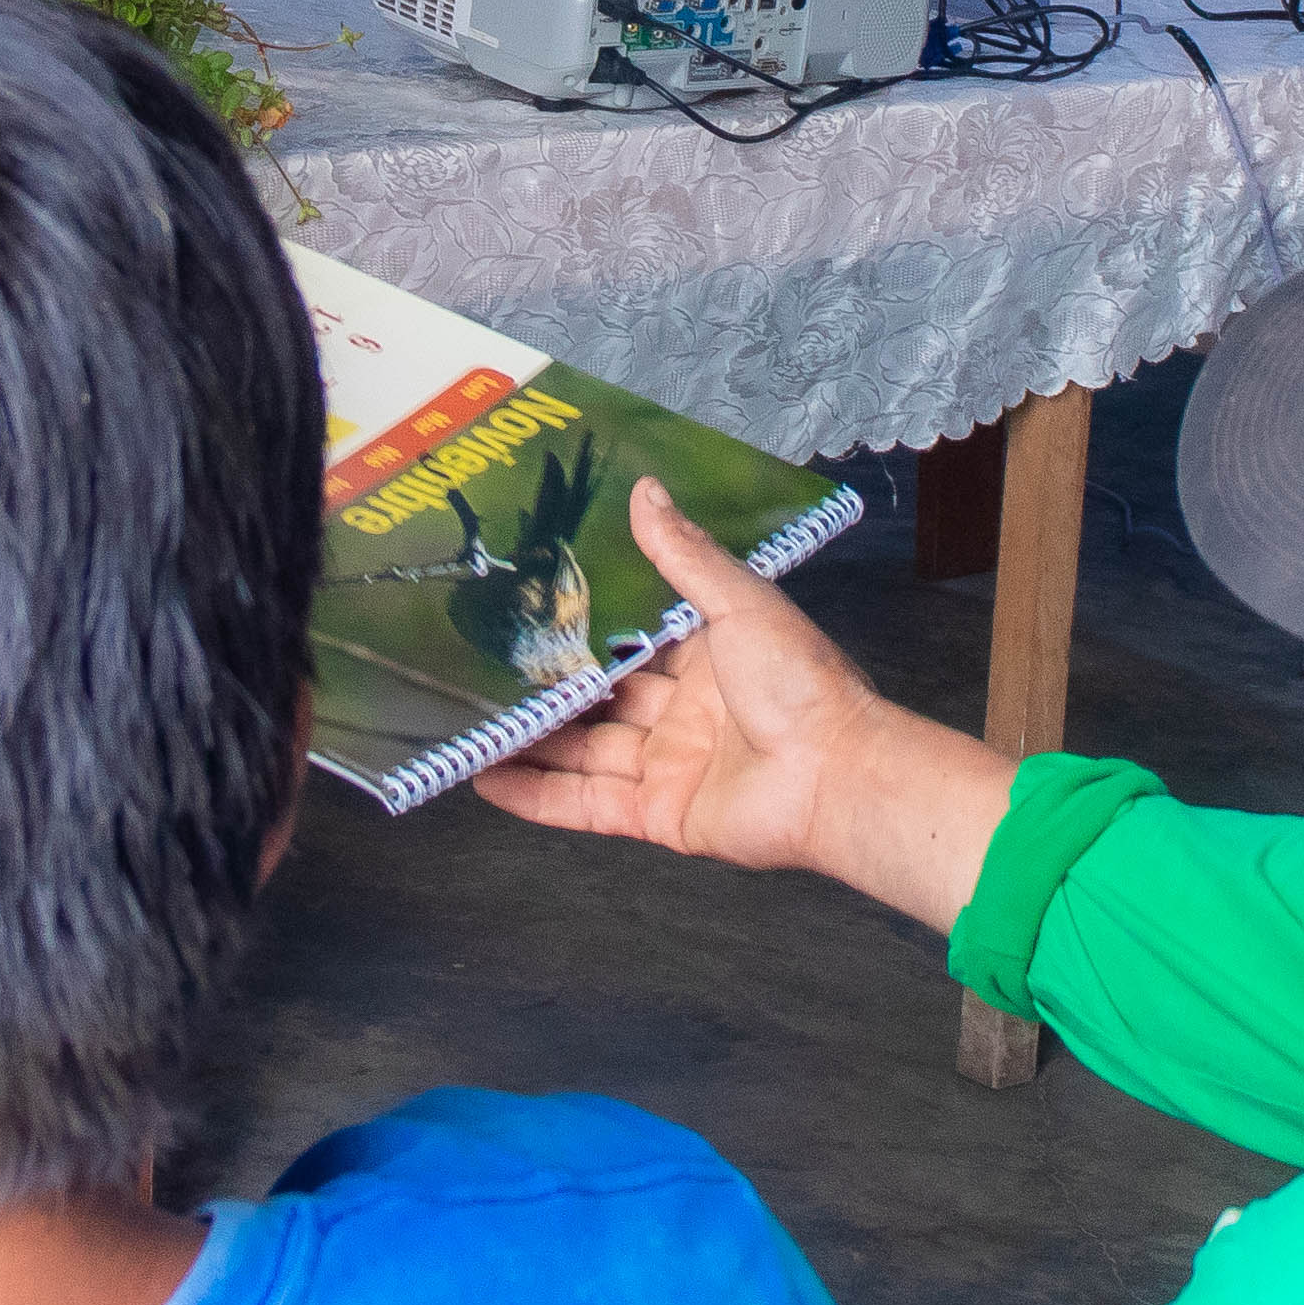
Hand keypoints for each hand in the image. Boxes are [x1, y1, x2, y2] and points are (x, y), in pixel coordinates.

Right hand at [476, 481, 1013, 925]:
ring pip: (582, 751)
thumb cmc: (802, 684)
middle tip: (480, 667)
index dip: (584, 628)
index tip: (529, 608)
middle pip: (600, 699)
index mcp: (706, 659)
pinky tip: (486, 778)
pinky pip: (584, 804)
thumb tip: (646, 490)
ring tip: (467, 721)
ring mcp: (668, 766)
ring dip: (529, 739)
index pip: (633, 639)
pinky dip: (534, 795)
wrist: (836, 776)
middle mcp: (684, 713)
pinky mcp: (657, 815)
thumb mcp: (738, 603)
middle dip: (545, 686)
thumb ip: (684, 555)